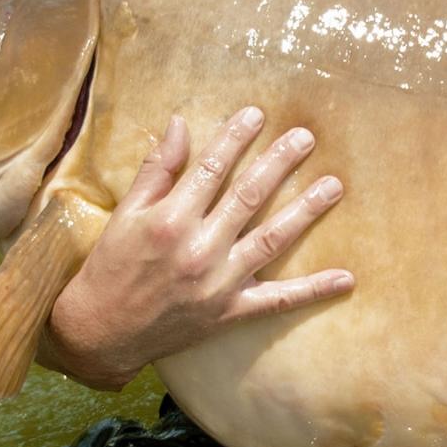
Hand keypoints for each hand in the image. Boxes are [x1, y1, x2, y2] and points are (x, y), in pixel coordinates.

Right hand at [39, 106, 352, 390]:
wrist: (101, 333)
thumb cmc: (110, 266)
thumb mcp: (126, 213)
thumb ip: (156, 169)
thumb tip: (180, 123)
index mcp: (170, 219)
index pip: (212, 168)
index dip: (236, 138)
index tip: (256, 114)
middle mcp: (199, 248)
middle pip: (249, 195)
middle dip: (280, 162)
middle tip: (306, 136)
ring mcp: (219, 282)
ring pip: (273, 239)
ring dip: (306, 211)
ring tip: (334, 186)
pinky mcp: (231, 312)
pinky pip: (280, 301)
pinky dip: (313, 290)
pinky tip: (346, 277)